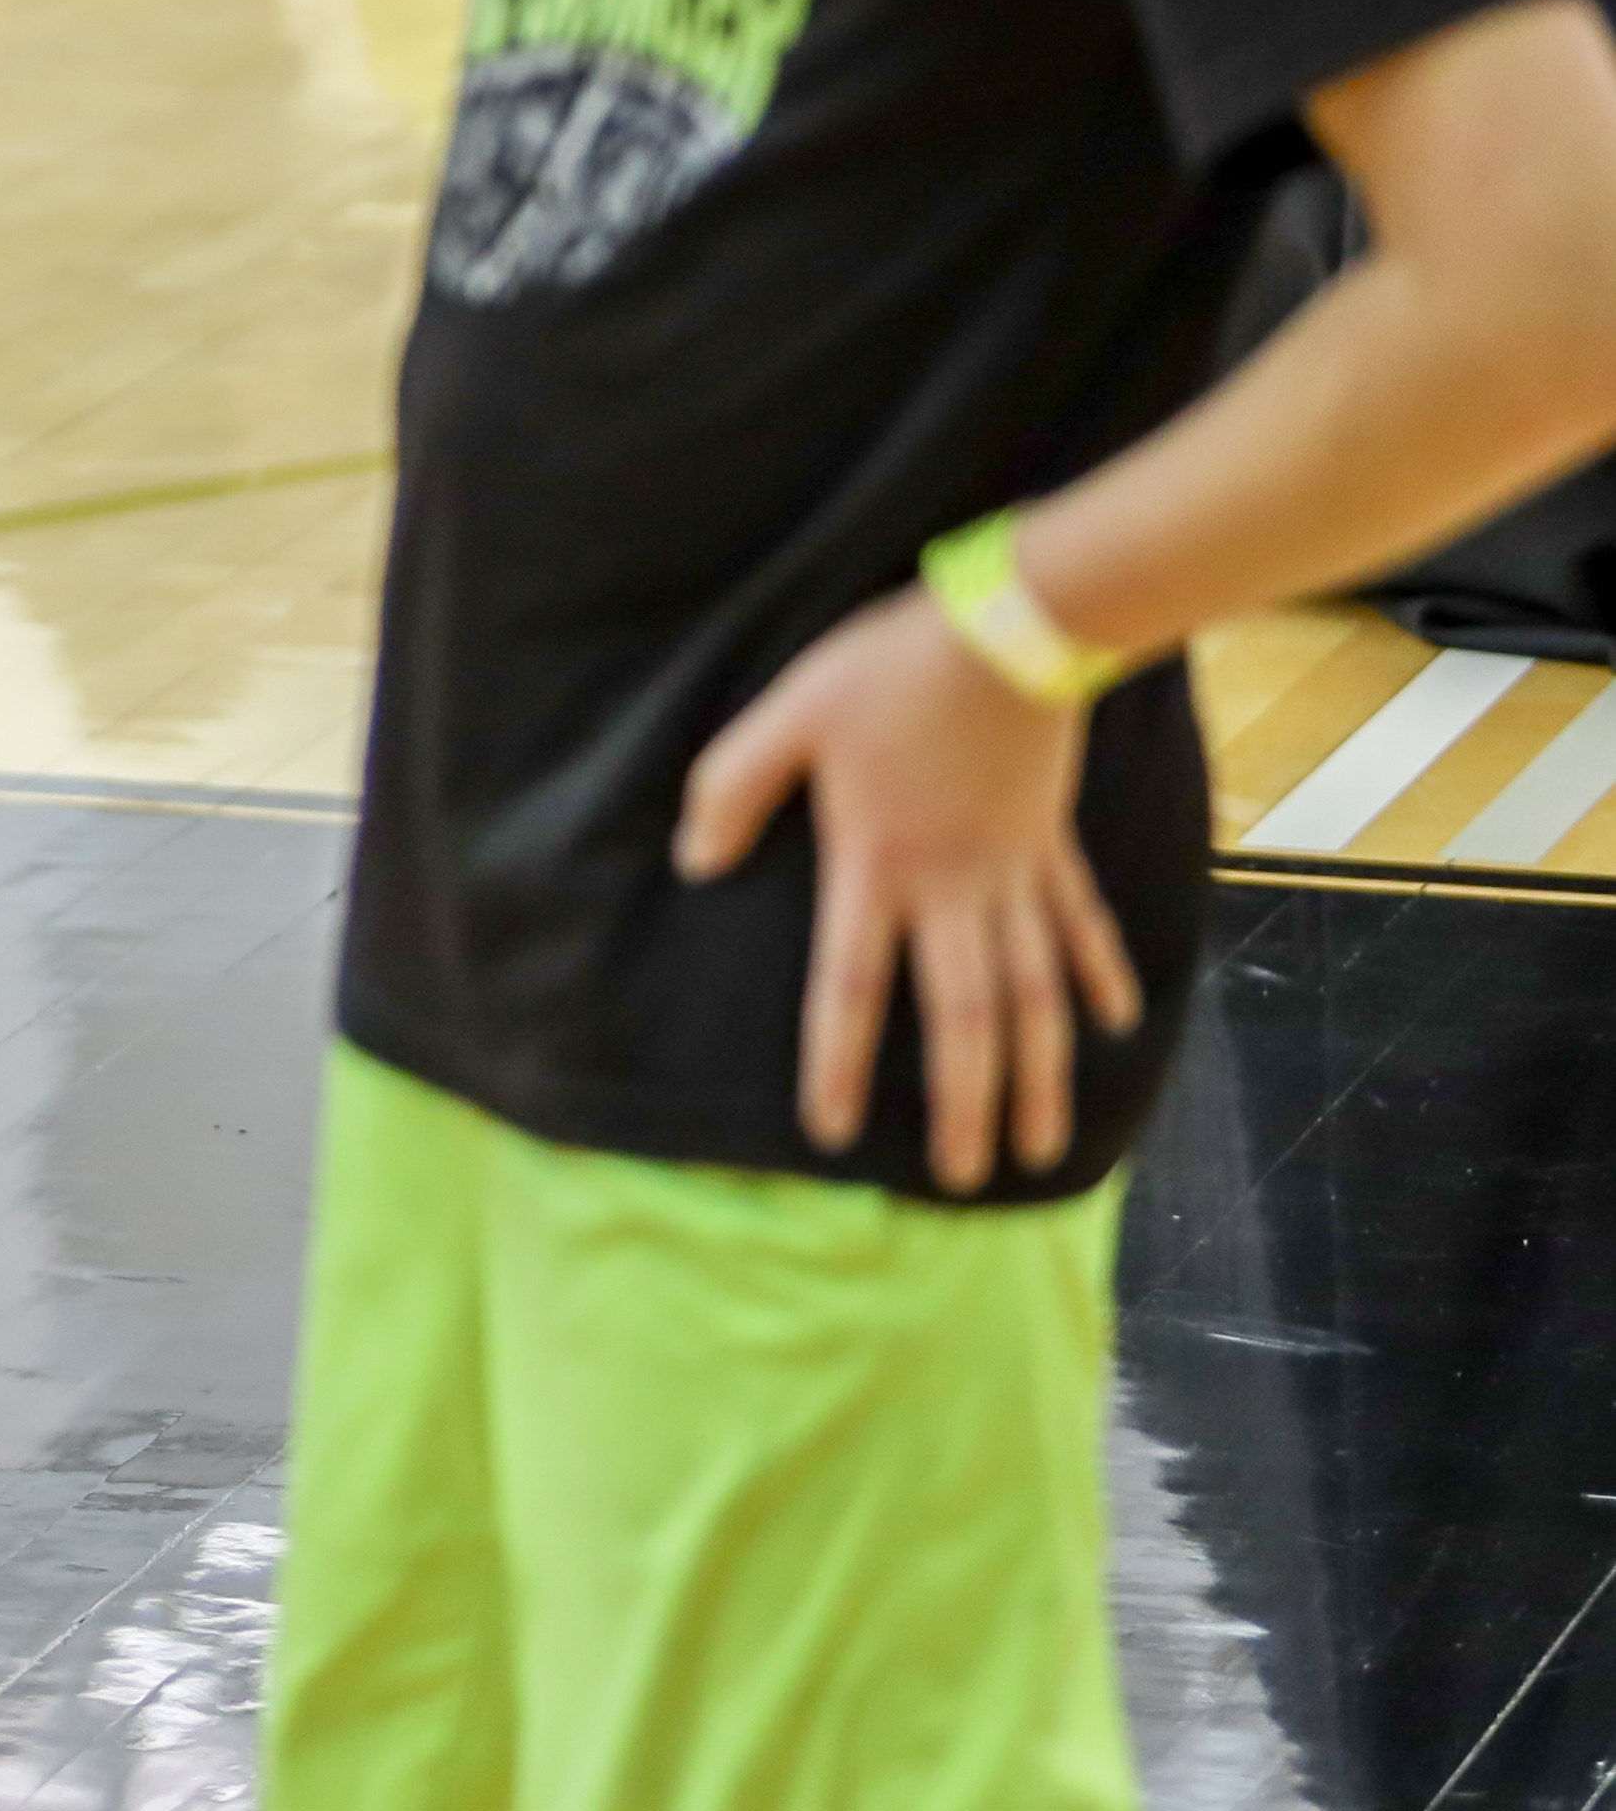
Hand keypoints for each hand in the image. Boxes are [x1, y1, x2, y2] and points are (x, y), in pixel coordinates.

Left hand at [674, 586, 1145, 1190]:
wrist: (1009, 629)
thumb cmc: (887, 670)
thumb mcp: (787, 717)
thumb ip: (733, 788)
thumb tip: (695, 864)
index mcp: (878, 868)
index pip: (851, 987)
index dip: (839, 1062)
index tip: (835, 1133)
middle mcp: (954, 890)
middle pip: (963, 1020)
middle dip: (966, 1104)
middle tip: (971, 1180)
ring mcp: (1014, 873)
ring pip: (1033, 996)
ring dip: (1041, 1073)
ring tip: (1047, 1144)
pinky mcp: (1053, 843)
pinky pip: (1079, 924)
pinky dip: (1097, 974)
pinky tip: (1115, 1025)